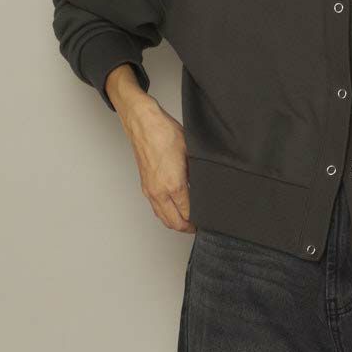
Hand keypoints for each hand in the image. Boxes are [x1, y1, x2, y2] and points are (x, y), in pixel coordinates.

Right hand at [120, 97, 195, 233]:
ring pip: (163, 218)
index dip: (199, 220)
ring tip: (189, 221)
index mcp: (173, 185)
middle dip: (188, 227)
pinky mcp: (145, 186)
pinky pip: (156, 209)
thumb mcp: (191, 153)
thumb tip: (204, 186)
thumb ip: (197, 174)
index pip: (188, 214)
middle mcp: (159, 192)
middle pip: (175, 222)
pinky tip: (174, 209)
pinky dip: (166, 214)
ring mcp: (150, 191)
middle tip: (200, 226)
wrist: (143, 124)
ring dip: (176, 223)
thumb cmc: (165, 133)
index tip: (207, 221)